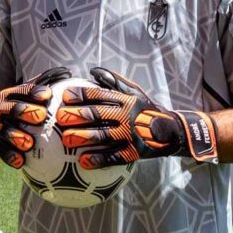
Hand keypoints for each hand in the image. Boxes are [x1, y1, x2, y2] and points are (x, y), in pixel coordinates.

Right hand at [0, 67, 71, 168]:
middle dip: (25, 111)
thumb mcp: (25, 94)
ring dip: (16, 136)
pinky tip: (20, 162)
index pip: (23, 91)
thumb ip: (43, 86)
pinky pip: (1, 151)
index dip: (34, 93)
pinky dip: (10, 156)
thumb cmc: (19, 107)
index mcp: (11, 95)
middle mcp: (2, 109)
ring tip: (28, 143)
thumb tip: (67, 74)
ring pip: (5, 131)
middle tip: (40, 117)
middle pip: (13, 109)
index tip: (47, 96)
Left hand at [56, 67, 217, 168]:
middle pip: (99, 114)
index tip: (65, 96)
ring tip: (66, 139)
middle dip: (78, 115)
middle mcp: (127, 116)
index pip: (100, 94)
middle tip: (60, 117)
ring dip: (84, 137)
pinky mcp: (134, 152)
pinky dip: (99, 159)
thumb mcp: (134, 92)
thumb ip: (114, 81)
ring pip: (105, 135)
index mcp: (125, 100)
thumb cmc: (146, 109)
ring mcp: (131, 134)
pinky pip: (115, 157)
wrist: (172, 131)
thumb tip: (93, 70)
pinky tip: (84, 161)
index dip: (82, 94)